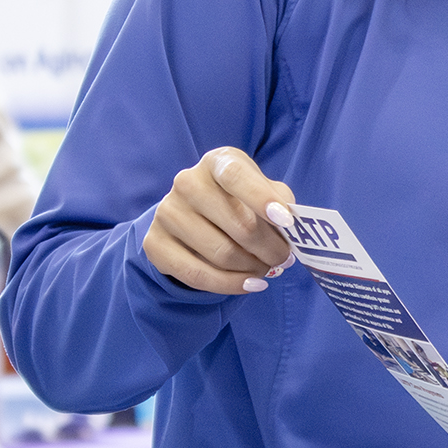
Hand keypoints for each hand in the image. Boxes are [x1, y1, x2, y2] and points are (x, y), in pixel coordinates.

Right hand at [142, 147, 295, 294]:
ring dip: (253, 268)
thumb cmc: (239, 201)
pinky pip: (198, 275)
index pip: (237, 175)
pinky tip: (251, 284)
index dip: (262, 197)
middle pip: (239, 224)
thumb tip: (292, 227)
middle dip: (270, 248)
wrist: (193, 217)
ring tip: (265, 268)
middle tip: (283, 258)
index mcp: (217, 162)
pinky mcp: (155, 244)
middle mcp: (187, 182)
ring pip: (222, 254)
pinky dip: (231, 284)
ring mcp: (167, 212)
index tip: (286, 220)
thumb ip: (281, 202)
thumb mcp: (262, 191)